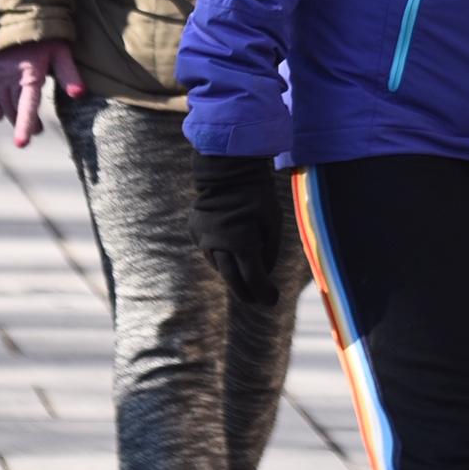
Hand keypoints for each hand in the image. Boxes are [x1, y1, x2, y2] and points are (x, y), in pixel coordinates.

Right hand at [0, 41, 85, 147]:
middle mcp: (11, 76)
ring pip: (3, 103)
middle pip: (15, 109)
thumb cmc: (47, 35)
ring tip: (24, 123)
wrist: (21, 15)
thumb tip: (79, 94)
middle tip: (39, 130)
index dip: (25, 126)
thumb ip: (69, 74)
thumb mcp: (62, 52)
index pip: (27, 106)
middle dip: (25, 123)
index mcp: (31, 75)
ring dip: (12, 116)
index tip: (21, 144)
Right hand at [190, 152, 288, 306]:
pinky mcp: (195, 231)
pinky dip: (221, 255)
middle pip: (232, 280)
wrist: (226, 169)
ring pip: (219, 266)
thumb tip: (265, 272)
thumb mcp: (273, 222)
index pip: (253, 279)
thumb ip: (269, 250)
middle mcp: (218, 245)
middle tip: (257, 300)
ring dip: (233, 272)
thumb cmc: (257, 194)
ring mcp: (203, 239)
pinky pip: (209, 251)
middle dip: (246, 293)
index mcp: (241, 243)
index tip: (273, 300)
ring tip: (246, 275)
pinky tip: (231, 249)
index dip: (264, 293)